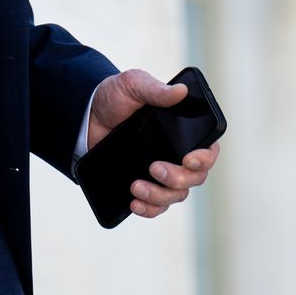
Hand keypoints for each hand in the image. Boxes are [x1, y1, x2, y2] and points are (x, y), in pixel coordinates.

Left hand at [85, 69, 221, 218]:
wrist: (86, 116)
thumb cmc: (116, 97)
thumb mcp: (133, 85)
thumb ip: (155, 89)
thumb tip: (180, 91)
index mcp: (183, 130)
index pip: (208, 149)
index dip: (205, 158)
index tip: (188, 158)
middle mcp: (177, 154)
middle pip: (194, 177)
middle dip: (178, 178)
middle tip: (154, 168)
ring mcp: (162, 172)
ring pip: (177, 195)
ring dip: (160, 196)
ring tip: (136, 186)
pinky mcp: (145, 185)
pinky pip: (156, 206)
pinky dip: (149, 209)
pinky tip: (134, 204)